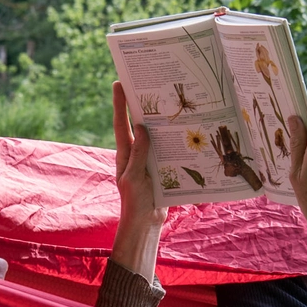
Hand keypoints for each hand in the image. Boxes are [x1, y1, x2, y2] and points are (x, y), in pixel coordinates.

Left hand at [111, 81, 167, 277]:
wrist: (146, 223)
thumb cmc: (135, 202)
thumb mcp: (134, 177)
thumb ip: (138, 153)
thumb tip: (142, 127)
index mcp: (125, 152)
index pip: (121, 122)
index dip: (120, 103)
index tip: (119, 82)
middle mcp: (137, 152)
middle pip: (140, 123)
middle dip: (144, 104)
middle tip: (151, 83)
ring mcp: (150, 159)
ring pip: (157, 134)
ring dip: (164, 121)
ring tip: (172, 101)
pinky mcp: (163, 167)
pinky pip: (169, 149)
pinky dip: (176, 140)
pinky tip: (187, 130)